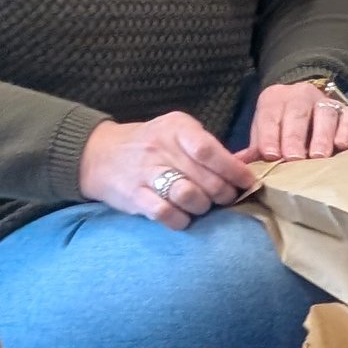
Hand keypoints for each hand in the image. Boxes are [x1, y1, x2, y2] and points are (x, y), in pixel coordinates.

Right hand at [77, 112, 256, 227]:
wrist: (99, 154)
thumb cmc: (150, 145)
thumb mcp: (177, 132)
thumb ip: (206, 147)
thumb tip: (243, 169)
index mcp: (177, 128)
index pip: (210, 150)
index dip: (234, 170)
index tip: (248, 183)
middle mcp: (161, 147)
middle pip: (206, 178)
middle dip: (224, 194)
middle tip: (226, 198)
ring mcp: (146, 172)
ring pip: (189, 196)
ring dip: (203, 206)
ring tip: (202, 205)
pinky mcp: (134, 195)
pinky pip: (165, 213)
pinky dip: (180, 220)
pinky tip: (182, 216)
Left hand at [247, 79, 347, 164]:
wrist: (310, 101)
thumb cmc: (283, 124)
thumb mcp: (266, 130)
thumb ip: (255, 148)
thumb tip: (237, 164)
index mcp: (275, 100)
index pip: (270, 116)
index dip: (269, 135)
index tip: (270, 154)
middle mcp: (300, 96)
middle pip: (297, 114)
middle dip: (295, 137)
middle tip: (294, 158)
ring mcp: (326, 102)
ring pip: (325, 114)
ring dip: (321, 136)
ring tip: (318, 157)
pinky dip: (347, 131)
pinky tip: (342, 145)